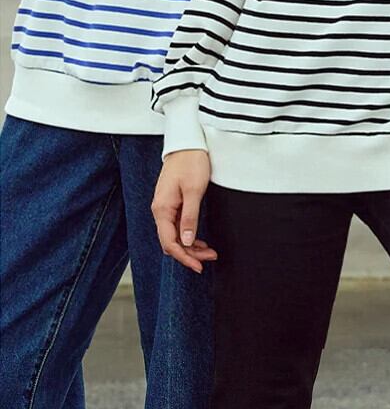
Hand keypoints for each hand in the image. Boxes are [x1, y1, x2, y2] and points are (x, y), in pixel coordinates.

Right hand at [151, 150, 216, 272]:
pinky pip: (177, 226)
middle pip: (171, 242)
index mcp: (162, 209)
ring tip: (209, 251)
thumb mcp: (194, 190)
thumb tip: (187, 242)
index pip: (170, 243)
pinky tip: (199, 239)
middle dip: (190, 253)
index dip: (184, 257)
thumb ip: (189, 217)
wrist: (187, 142)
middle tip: (210, 257)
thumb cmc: (191, 162)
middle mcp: (160, 210)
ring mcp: (165, 206)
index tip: (199, 266)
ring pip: (175, 235)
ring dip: (190, 245)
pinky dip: (188, 235)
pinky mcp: (171, 202)